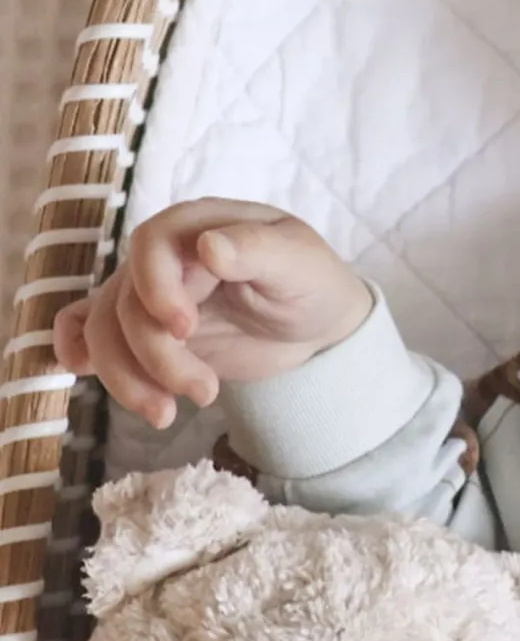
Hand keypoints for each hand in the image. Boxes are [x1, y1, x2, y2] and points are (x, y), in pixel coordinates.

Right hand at [53, 199, 372, 428]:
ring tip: (168, 414)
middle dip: (155, 355)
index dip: (157, 287)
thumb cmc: (313, 284)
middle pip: (126, 302)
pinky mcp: (145, 329)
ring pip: (105, 330)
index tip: (184, 329)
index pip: (153, 245)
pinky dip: (80, 351)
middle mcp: (167, 258)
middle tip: (205, 392)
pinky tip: (81, 371)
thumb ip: (257, 249)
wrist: (317, 326)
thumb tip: (208, 245)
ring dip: (126, 377)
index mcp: (202, 226)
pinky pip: (90, 331)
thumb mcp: (300, 264)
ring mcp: (150, 295)